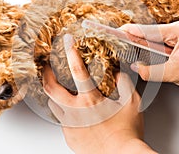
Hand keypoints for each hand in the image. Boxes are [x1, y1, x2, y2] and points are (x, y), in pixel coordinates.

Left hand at [43, 34, 155, 153]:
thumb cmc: (127, 132)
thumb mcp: (132, 103)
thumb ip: (124, 84)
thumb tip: (117, 74)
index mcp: (90, 100)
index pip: (77, 70)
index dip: (71, 53)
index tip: (67, 41)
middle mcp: (75, 112)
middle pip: (51, 88)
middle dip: (46, 74)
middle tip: (47, 66)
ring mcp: (69, 125)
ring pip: (53, 105)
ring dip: (56, 95)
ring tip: (61, 90)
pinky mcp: (69, 137)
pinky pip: (61, 120)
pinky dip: (65, 112)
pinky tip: (74, 113)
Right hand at [119, 19, 178, 102]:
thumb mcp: (174, 73)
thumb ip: (151, 71)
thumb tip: (136, 67)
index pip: (149, 31)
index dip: (131, 32)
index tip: (117, 31)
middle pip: (151, 33)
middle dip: (138, 41)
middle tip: (122, 45)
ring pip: (156, 38)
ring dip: (147, 47)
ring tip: (133, 51)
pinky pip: (162, 41)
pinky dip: (154, 48)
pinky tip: (148, 54)